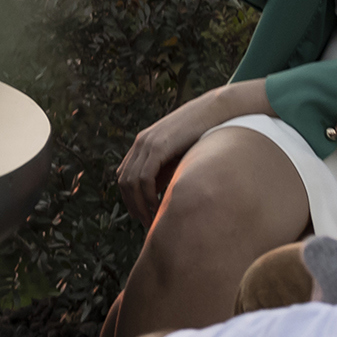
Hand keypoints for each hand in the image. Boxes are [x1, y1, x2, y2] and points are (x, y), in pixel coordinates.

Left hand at [115, 88, 234, 219]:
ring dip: (139, 204)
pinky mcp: (157, 146)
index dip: (129, 198)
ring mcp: (146, 143)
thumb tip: (159, 198)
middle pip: (123, 181)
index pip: (124, 176)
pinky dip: (147, 195)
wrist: (212, 113)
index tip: (141, 215)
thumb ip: (166, 171)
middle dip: (132, 205)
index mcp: (142, 145)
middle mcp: (140, 143)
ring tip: (151, 220)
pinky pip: (144, 177)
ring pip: (131, 181)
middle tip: (145, 223)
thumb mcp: (178, 156)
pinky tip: (156, 206)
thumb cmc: (200, 136)